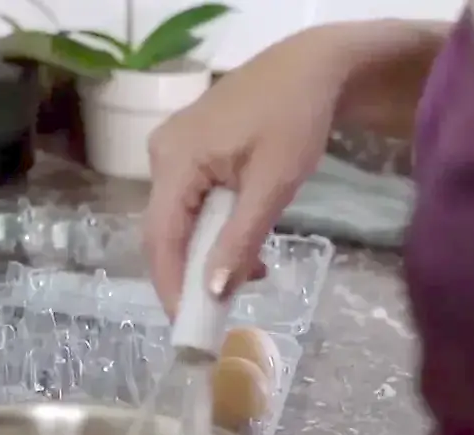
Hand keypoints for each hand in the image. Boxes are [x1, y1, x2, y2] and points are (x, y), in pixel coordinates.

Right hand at [144, 29, 350, 316]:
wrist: (312, 68)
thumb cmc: (296, 119)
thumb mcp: (274, 184)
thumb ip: (241, 239)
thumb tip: (213, 292)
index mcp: (175, 159)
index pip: (161, 238)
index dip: (172, 286)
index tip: (190, 328)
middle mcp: (162, 155)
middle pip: (166, 232)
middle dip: (192, 276)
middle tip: (219, 314)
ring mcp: (173, 152)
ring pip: (181, 221)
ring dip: (209, 255)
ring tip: (251, 276)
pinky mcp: (190, 152)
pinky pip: (192, 204)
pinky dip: (216, 231)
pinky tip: (248, 246)